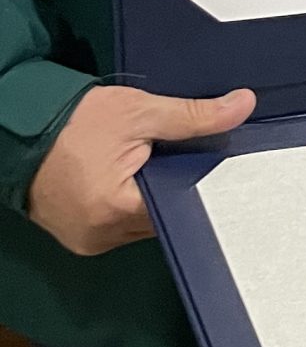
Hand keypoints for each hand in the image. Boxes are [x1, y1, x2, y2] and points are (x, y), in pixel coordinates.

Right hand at [29, 85, 255, 255]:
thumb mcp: (139, 111)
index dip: (202, 184)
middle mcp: (103, 235)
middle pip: (165, 218)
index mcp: (118, 210)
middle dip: (176, 189)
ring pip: (144, 224)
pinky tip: (133, 180)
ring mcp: (89, 240)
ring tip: (154, 168)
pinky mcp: (80, 236)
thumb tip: (242, 106)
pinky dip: (131, 204)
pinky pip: (121, 225)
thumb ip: (193, 116)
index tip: (217, 166)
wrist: (19, 130)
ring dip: (153, 198)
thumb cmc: (72, 122)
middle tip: (182, 160)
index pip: (183, 206)